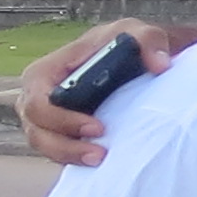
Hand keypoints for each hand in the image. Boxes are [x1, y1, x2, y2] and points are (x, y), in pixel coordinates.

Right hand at [17, 19, 175, 165]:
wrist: (136, 61)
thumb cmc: (128, 44)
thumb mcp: (139, 33)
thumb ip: (150, 40)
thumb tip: (159, 65)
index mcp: (46, 71)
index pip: (37, 100)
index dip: (61, 119)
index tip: (98, 127)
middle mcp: (39, 96)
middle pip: (37, 129)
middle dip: (65, 145)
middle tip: (100, 153)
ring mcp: (48, 117)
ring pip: (45, 146)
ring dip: (69, 157)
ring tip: (101, 159)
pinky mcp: (62, 133)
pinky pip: (58, 153)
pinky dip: (75, 160)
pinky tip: (101, 163)